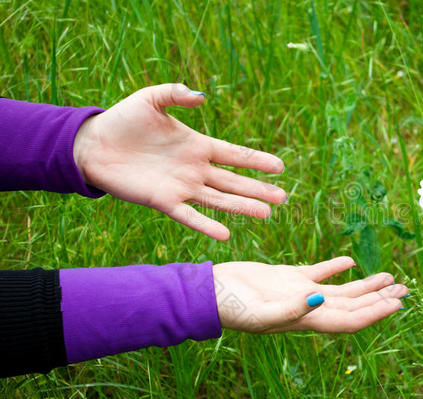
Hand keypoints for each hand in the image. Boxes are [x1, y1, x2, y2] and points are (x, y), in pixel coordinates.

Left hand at [73, 83, 286, 239]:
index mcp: (197, 145)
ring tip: (267, 214)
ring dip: (243, 207)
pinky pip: (189, 215)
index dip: (257, 161)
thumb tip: (202, 97)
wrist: (92, 145)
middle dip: (259, 189)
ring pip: (219, 200)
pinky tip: (225, 234)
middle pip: (234, 181)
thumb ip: (176, 94)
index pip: (235, 155)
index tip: (280, 166)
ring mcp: (181, 187)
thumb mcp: (151, 99)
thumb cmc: (123, 120)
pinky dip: (206, 225)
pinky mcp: (162, 201)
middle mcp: (195, 169)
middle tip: (284, 198)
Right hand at [213, 257, 407, 333]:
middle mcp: (309, 307)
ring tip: (390, 278)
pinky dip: (336, 267)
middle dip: (380, 299)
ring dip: (366, 285)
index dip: (374, 313)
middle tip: (405, 290)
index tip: (397, 304)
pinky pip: (319, 271)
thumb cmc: (231, 307)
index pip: (349, 319)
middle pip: (353, 305)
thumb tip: (319, 298)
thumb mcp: (259, 311)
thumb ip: (291, 307)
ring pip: (341, 289)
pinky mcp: (288, 276)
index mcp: (306, 319)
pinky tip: (350, 261)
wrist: (210, 293)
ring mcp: (299, 291)